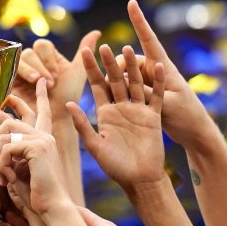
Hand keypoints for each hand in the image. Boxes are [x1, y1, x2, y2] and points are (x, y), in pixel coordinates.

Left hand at [0, 78, 69, 214]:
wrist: (51, 210)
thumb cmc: (34, 195)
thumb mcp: (10, 170)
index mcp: (39, 138)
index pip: (39, 110)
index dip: (38, 96)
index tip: (39, 81)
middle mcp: (42, 134)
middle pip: (4, 115)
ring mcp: (41, 138)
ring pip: (1, 132)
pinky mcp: (38, 147)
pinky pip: (6, 146)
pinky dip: (1, 164)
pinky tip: (7, 180)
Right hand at [13, 31, 99, 112]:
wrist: (56, 116)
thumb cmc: (68, 95)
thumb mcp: (78, 71)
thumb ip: (85, 52)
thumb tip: (97, 32)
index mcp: (47, 55)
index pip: (42, 45)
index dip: (48, 58)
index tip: (57, 74)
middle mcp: (33, 60)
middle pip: (30, 52)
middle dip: (41, 66)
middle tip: (50, 83)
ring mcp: (21, 70)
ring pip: (19, 60)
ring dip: (30, 70)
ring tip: (39, 83)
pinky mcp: (11, 81)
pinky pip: (9, 71)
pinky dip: (19, 76)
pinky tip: (27, 84)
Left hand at [66, 43, 166, 190]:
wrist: (139, 179)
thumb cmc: (115, 167)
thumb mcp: (95, 145)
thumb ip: (83, 125)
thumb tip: (68, 104)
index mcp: (105, 113)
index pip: (97, 86)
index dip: (91, 69)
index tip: (84, 52)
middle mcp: (121, 108)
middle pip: (115, 80)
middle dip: (110, 64)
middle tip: (104, 45)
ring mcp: (138, 111)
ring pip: (135, 84)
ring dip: (133, 67)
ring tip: (128, 48)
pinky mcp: (154, 117)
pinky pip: (156, 97)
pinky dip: (157, 83)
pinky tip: (158, 67)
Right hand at [123, 0, 213, 149]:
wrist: (195, 134)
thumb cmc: (186, 117)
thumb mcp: (167, 105)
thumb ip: (145, 92)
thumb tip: (123, 79)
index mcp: (164, 69)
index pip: (149, 40)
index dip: (139, 21)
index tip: (131, 2)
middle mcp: (155, 73)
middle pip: (130, 60)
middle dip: (117, 63)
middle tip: (109, 72)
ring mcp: (150, 84)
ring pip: (125, 75)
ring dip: (115, 80)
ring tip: (109, 90)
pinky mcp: (146, 96)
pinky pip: (127, 88)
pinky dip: (118, 90)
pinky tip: (109, 96)